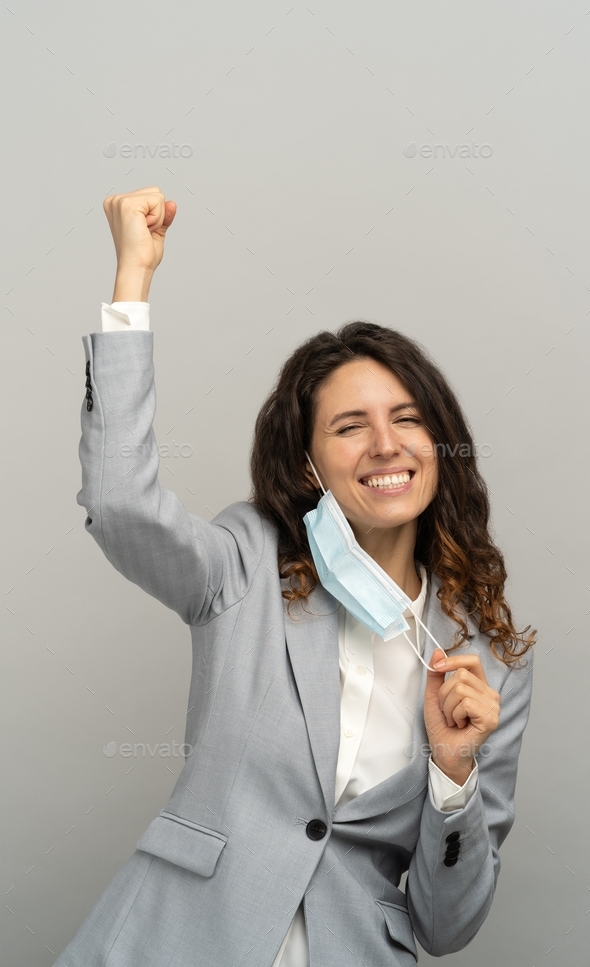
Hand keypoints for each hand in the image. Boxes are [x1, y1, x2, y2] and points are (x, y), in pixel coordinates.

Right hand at [103, 186, 176, 274]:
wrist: (136, 268)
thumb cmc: (141, 255)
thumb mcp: (156, 229)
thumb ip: (163, 214)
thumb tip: (171, 203)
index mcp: (118, 205)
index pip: (150, 195)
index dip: (155, 215)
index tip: (143, 231)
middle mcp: (116, 201)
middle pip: (155, 192)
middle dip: (157, 214)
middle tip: (144, 232)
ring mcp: (120, 201)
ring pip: (157, 195)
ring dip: (157, 216)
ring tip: (144, 231)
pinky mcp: (127, 204)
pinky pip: (157, 201)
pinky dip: (157, 218)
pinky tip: (144, 229)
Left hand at [423, 648, 500, 782]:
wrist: (445, 752)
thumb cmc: (442, 727)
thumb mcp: (434, 696)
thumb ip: (436, 674)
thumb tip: (438, 651)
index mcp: (480, 686)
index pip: (473, 661)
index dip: (453, 660)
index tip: (437, 668)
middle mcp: (490, 694)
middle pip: (461, 675)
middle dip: (444, 694)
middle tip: (448, 711)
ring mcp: (493, 707)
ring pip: (460, 689)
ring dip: (448, 707)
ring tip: (453, 720)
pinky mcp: (491, 719)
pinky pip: (465, 703)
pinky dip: (455, 715)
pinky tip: (459, 725)